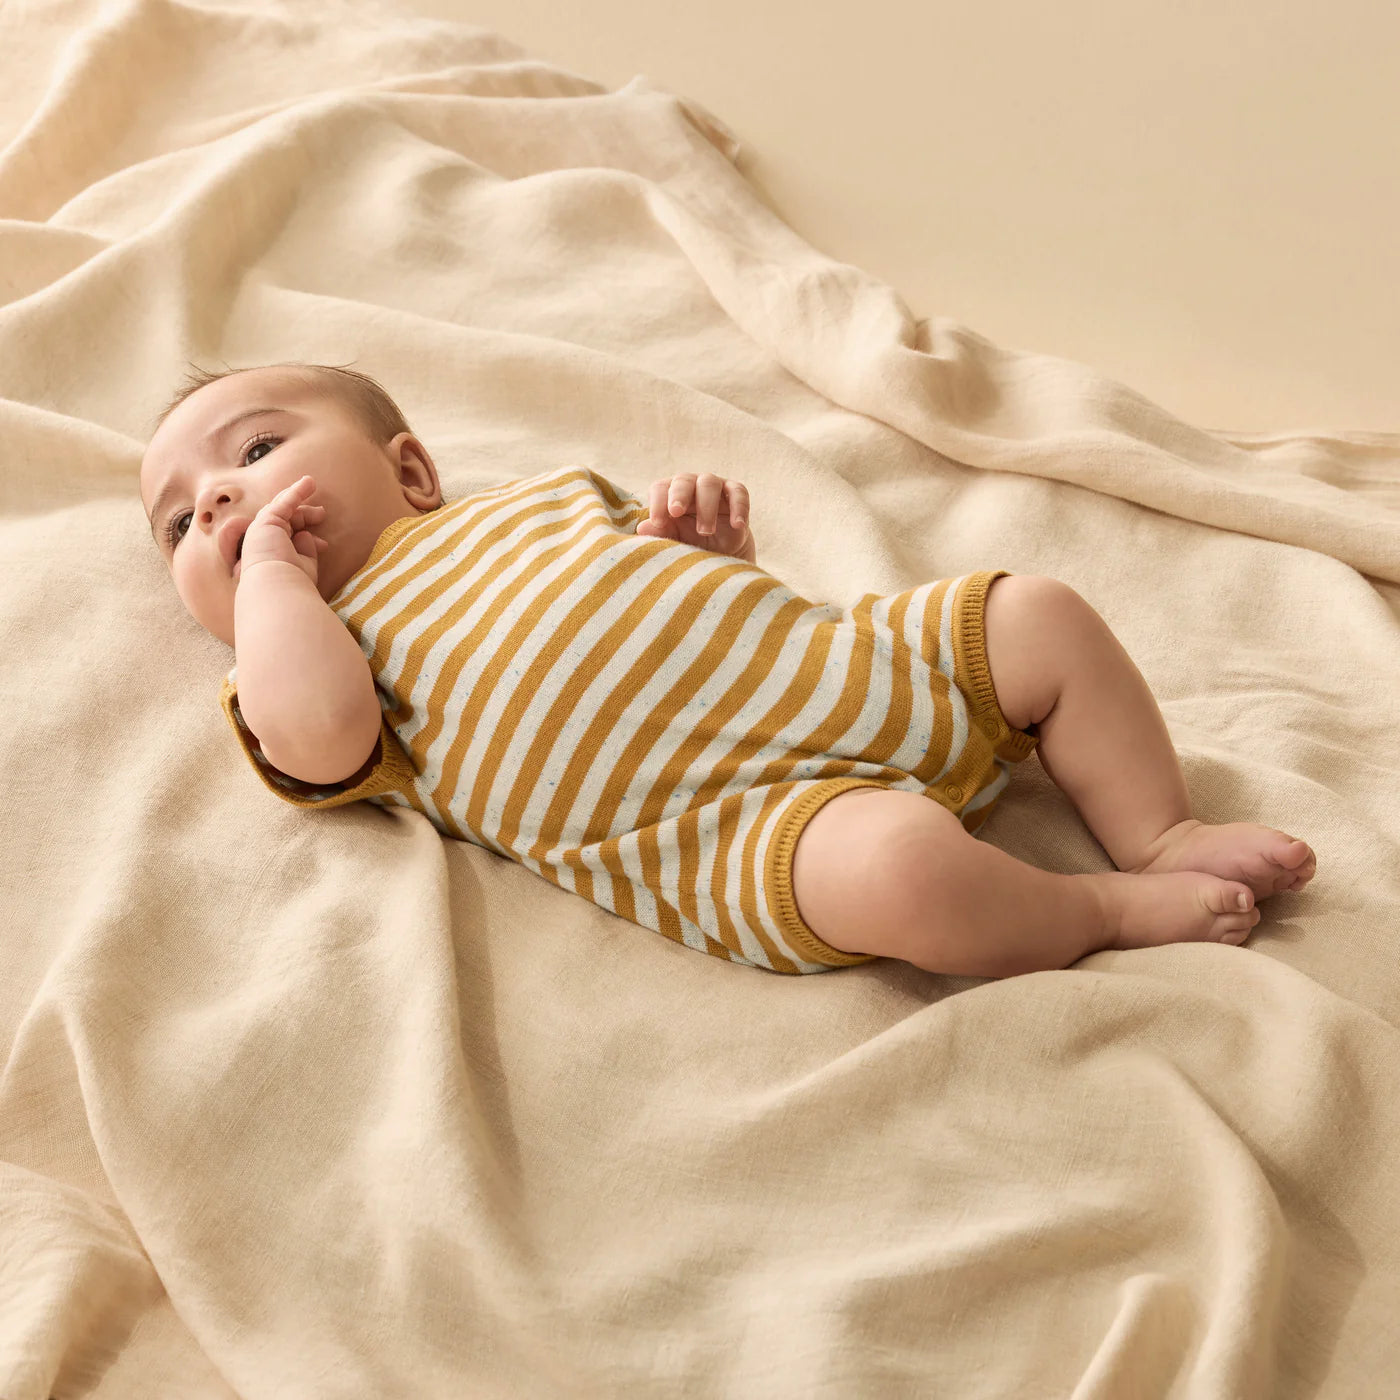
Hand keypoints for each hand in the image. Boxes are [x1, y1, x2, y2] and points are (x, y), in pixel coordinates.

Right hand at [238, 475, 328, 586]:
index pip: (287, 537)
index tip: (324, 545)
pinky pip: (283, 503)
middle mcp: (263, 542)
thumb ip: (305, 551)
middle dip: (303, 515)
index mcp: (271, 554)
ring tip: (312, 484)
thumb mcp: (304, 565)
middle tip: (321, 514)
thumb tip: (308, 536)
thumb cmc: (292, 583)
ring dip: (298, 496)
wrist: (278, 586)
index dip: (306, 536)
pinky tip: (308, 482)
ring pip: (281, 508)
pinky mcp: (265, 522)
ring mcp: (261, 531)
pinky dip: (295, 492)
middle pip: (284, 520)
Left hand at [636, 473, 754, 562]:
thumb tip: (642, 528)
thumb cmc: (692, 540)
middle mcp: (691, 485)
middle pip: (683, 481)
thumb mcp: (676, 539)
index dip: (658, 503)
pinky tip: (737, 524)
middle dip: (679, 495)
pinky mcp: (735, 493)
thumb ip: (661, 532)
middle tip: (676, 512)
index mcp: (670, 493)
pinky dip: (739, 508)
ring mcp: (715, 486)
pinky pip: (738, 493)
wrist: (721, 549)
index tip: (658, 522)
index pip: (660, 488)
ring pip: (709, 484)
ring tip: (705, 531)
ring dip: (706, 507)